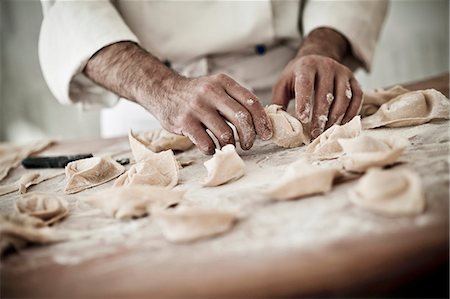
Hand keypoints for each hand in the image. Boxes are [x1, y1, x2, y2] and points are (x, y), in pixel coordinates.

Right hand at [83, 42, 271, 154]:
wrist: (163, 91)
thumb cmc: (195, 94)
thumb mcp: (216, 87)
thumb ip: (235, 99)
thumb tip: (260, 121)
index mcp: (223, 82)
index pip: (251, 101)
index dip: (262, 121)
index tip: (266, 133)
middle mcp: (211, 92)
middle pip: (242, 118)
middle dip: (250, 136)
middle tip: (249, 144)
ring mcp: (197, 107)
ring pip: (225, 133)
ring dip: (231, 145)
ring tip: (229, 146)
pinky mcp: (184, 122)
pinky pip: (206, 143)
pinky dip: (212, 149)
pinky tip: (211, 147)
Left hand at [272, 54, 362, 138]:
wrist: (317, 58)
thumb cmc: (297, 76)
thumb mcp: (283, 84)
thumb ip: (278, 101)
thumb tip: (276, 123)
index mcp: (306, 66)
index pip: (306, 83)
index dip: (305, 101)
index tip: (303, 119)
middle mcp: (326, 66)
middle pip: (326, 93)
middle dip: (321, 116)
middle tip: (315, 134)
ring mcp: (342, 72)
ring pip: (343, 97)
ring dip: (336, 117)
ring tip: (327, 131)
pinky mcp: (353, 79)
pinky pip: (357, 97)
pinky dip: (351, 112)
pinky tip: (342, 123)